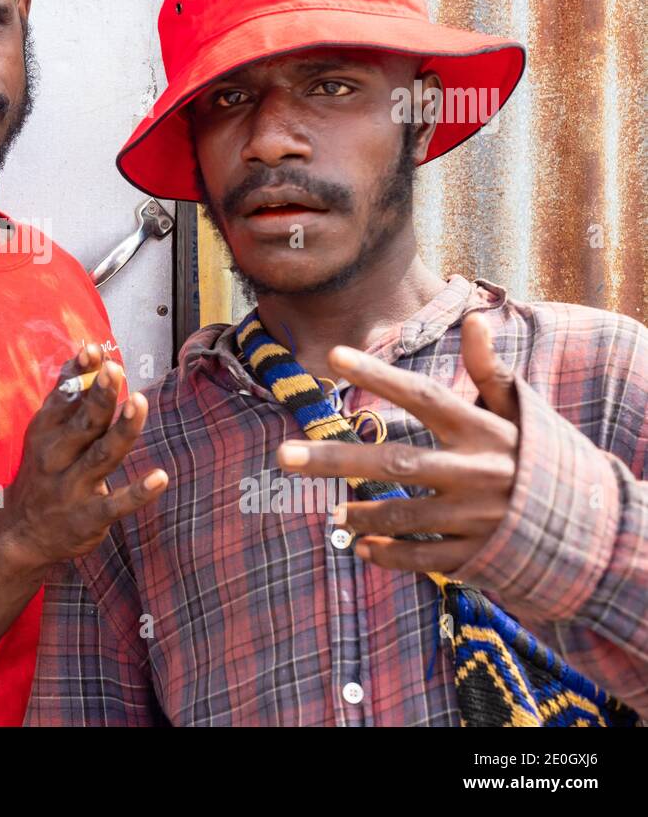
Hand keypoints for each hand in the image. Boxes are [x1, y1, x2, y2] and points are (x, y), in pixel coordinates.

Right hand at [0, 344, 167, 575]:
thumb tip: (89, 350)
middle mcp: (57, 457)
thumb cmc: (42, 470)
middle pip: (84, 423)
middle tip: (115, 370)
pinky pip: (116, 504)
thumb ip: (68, 393)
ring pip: (102, 456)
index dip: (80, 373)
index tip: (93, 350)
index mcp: (46, 432)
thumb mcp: (45, 431)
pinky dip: (138, 492)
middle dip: (100, 397)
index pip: (65, 397)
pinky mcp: (89, 517)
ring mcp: (73, 488)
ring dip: (122, 430)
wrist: (20, 532)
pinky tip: (161, 478)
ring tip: (139, 403)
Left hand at [276, 312, 519, 574]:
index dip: (379, 375)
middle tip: (283, 455)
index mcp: (481, 430)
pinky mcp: (476, 554)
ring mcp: (474, 516)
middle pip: (394, 462)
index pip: (421, 395)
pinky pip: (421, 556)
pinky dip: (387, 554)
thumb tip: (475, 317)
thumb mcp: (518, 411)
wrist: (590, 525)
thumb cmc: (536, 455)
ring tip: (329, 509)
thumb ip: (489, 369)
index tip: (333, 356)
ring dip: (360, 513)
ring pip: (402, 514)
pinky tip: (358, 546)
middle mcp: (474, 471)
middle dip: (336, 458)